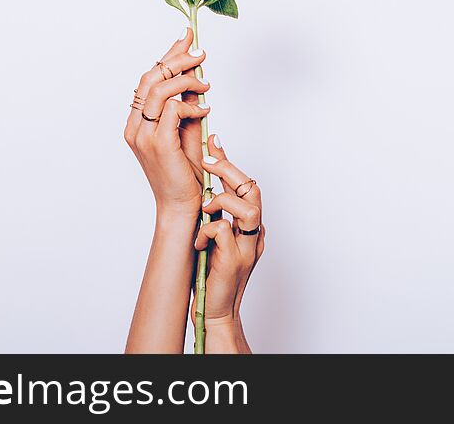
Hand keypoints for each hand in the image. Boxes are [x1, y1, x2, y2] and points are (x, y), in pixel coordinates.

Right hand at [124, 27, 210, 217]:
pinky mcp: (159, 144)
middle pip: (151, 77)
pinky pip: (174, 109)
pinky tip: (205, 111)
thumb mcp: (188, 131)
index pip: (148, 79)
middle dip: (177, 59)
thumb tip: (197, 79)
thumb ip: (189, 105)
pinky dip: (192, 105)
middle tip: (200, 52)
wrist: (183, 207)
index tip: (186, 39)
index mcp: (137, 123)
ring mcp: (144, 136)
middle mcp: (135, 127)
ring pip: (161, 89)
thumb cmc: (186, 174)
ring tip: (206, 81)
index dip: (167, 56)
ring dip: (187, 79)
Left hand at [192, 136, 264, 352]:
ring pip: (247, 208)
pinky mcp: (235, 261)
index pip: (245, 185)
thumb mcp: (213, 237)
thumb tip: (203, 185)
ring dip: (220, 201)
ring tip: (204, 210)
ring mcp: (248, 247)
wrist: (215, 311)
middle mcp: (254, 234)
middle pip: (252, 190)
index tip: (213, 142)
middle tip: (205, 161)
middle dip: (228, 170)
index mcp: (249, 226)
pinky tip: (200, 242)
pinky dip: (207, 231)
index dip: (229, 162)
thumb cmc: (211, 274)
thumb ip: (215, 214)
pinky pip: (223, 231)